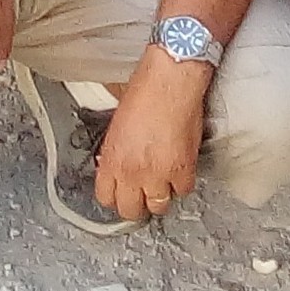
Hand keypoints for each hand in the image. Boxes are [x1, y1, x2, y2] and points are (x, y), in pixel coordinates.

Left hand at [93, 50, 208, 221]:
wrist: (170, 81)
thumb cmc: (144, 91)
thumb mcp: (117, 124)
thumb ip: (116, 150)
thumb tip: (116, 164)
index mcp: (112, 159)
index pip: (105, 198)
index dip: (114, 196)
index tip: (120, 193)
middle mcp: (133, 171)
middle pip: (131, 210)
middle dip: (136, 204)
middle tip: (141, 194)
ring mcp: (159, 174)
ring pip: (158, 206)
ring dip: (160, 196)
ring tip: (161, 184)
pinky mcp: (183, 170)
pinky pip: (183, 191)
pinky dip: (182, 184)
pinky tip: (179, 171)